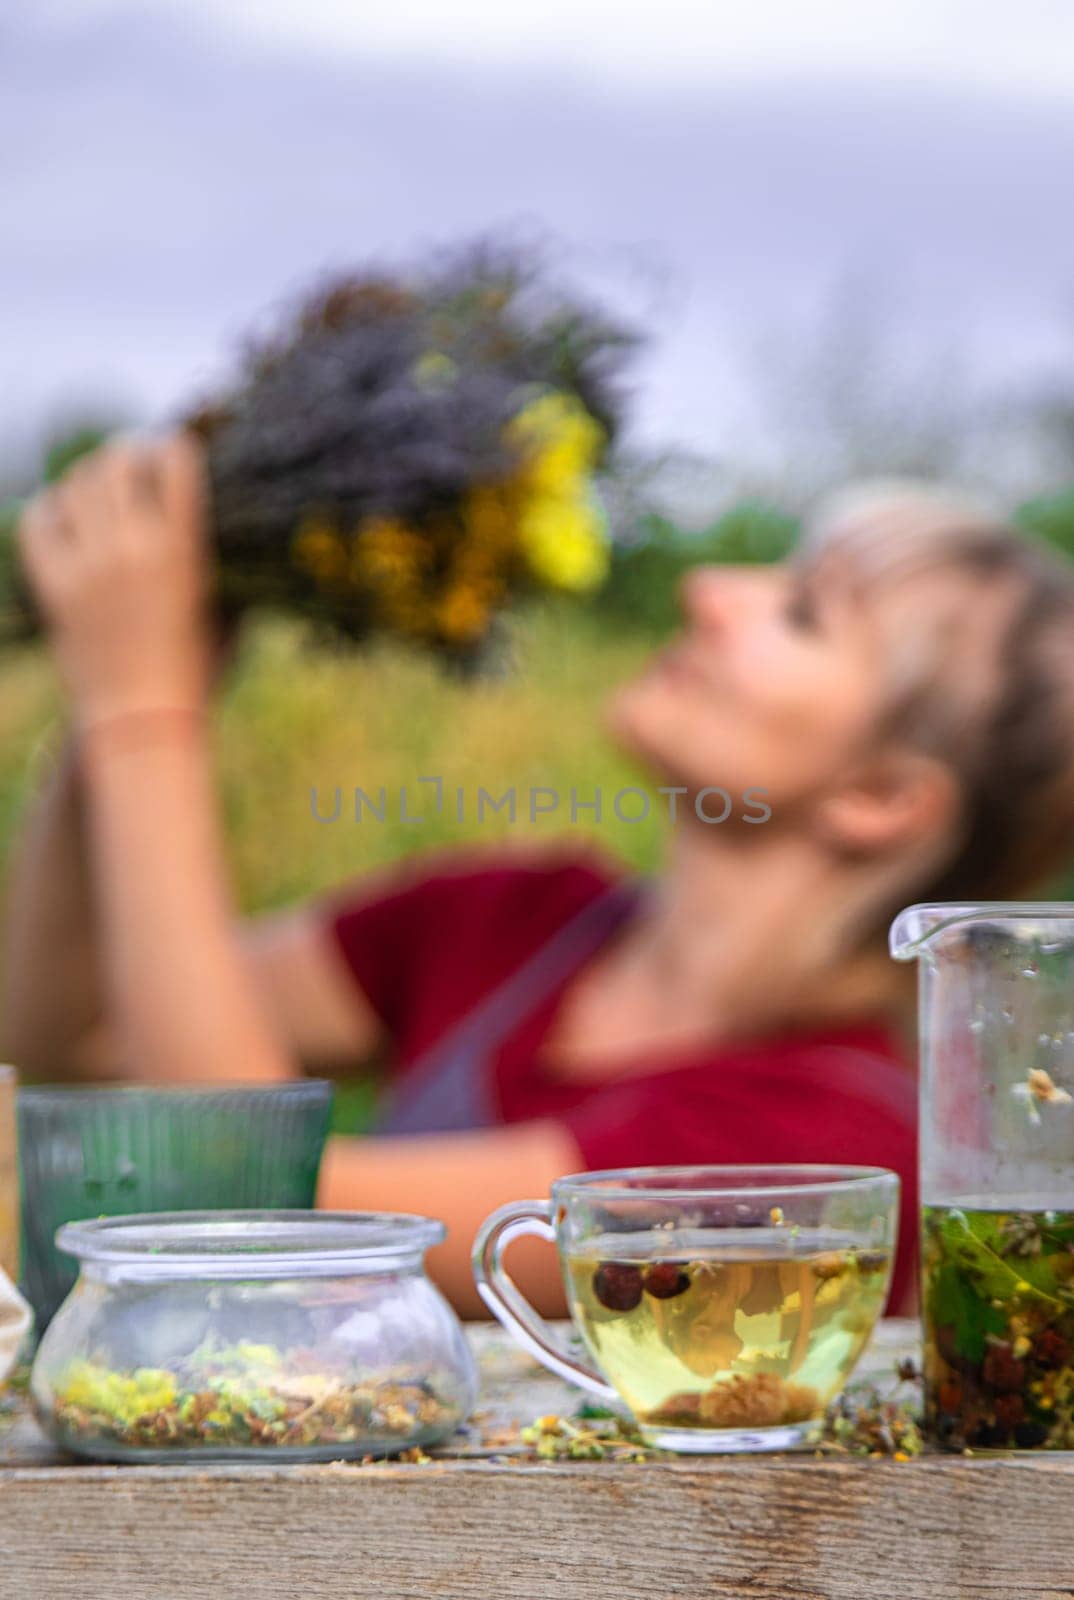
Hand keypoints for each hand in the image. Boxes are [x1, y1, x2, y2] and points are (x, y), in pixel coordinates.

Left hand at [18, 434, 212, 726]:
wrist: (143, 721)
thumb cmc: (199, 670)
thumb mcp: (231, 611)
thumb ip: (233, 564)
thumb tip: (245, 521)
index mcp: (183, 550)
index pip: (175, 460)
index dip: (175, 446)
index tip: (176, 453)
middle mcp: (133, 548)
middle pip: (117, 461)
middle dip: (128, 455)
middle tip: (133, 464)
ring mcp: (87, 566)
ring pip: (76, 484)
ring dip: (90, 478)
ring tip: (101, 489)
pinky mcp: (54, 586)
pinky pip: (38, 520)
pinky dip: (49, 508)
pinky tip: (65, 516)